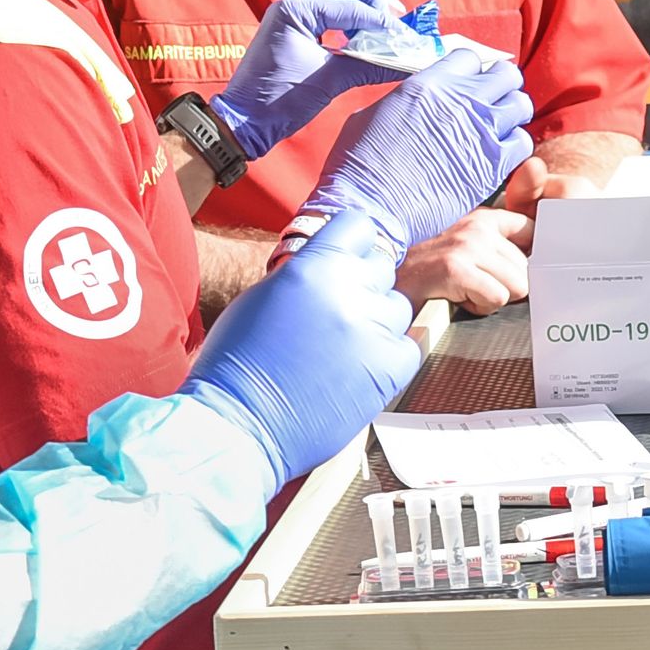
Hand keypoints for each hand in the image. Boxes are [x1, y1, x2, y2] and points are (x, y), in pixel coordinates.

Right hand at [175, 212, 426, 485]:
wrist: (240, 422)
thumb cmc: (239, 362)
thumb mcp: (266, 295)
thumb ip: (308, 273)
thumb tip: (335, 266)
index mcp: (313, 264)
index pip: (360, 227)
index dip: (353, 246)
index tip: (348, 262)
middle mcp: (348, 290)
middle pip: (382, 268)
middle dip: (364, 286)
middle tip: (340, 314)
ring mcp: (371, 330)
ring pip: (399, 307)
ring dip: (378, 322)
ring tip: (344, 348)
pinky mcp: (388, 369)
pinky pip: (410, 346)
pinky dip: (390, 355)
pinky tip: (360, 367)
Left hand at [211, 0, 424, 157]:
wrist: (244, 121)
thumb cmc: (279, 101)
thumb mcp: (328, 82)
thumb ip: (368, 66)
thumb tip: (405, 63)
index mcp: (296, 12)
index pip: (349, 6)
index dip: (380, 20)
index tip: (403, 34)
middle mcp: (289, 5)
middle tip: (392, 16)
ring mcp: (286, 13)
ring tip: (376, 19)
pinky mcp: (287, 27)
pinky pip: (318, 5)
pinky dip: (340, 11)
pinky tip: (354, 30)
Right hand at [296, 47, 532, 256]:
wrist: (370, 208)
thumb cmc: (359, 165)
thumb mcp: (373, 113)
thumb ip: (406, 98)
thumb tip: (418, 98)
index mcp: (429, 83)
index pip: (470, 59)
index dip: (468, 72)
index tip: (465, 86)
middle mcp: (460, 101)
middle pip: (506, 76)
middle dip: (499, 87)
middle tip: (488, 104)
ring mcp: (480, 133)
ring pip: (521, 105)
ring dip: (510, 114)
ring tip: (495, 129)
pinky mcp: (491, 166)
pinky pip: (523, 143)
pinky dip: (514, 146)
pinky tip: (496, 155)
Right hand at [394, 207, 531, 313]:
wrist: (391, 280)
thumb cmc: (431, 272)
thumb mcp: (467, 249)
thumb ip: (499, 250)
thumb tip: (536, 267)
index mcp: (482, 218)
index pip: (531, 230)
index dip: (531, 256)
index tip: (516, 270)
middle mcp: (477, 228)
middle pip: (526, 269)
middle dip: (504, 286)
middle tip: (474, 285)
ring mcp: (467, 247)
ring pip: (517, 286)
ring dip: (493, 298)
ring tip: (466, 291)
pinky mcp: (457, 269)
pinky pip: (497, 298)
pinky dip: (480, 307)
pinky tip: (459, 298)